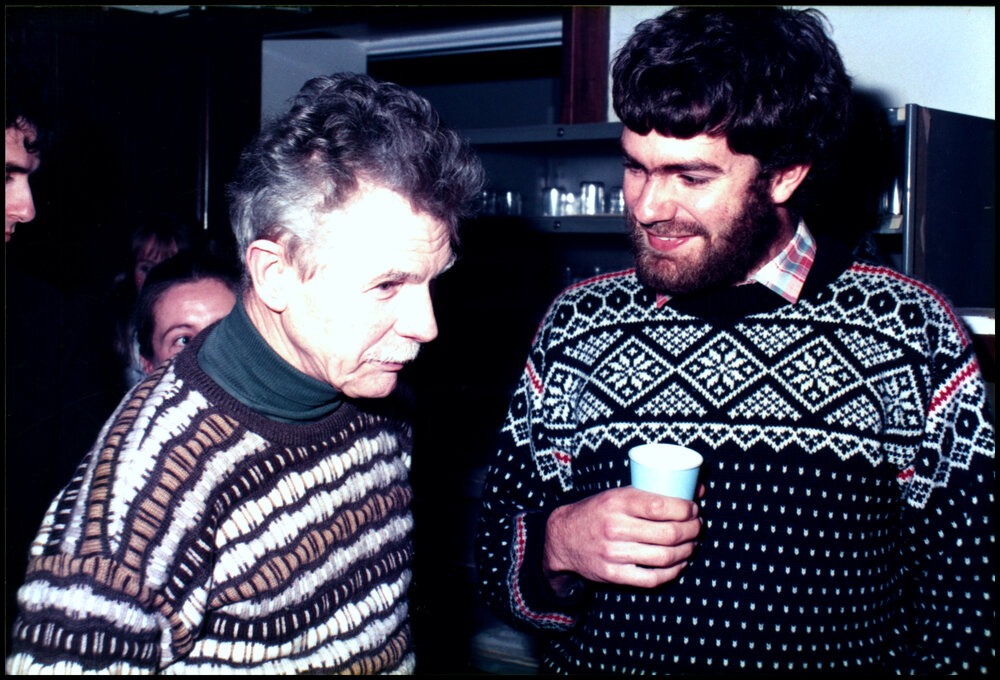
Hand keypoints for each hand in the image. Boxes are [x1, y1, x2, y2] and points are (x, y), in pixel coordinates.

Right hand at [543, 486, 702, 592]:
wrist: (563, 538)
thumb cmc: (598, 512)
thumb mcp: (618, 494)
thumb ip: (652, 492)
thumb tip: (697, 489)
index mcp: (617, 502)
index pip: (660, 506)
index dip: (686, 509)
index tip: (694, 509)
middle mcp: (615, 527)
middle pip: (669, 533)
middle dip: (693, 530)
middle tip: (697, 527)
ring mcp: (614, 553)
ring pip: (665, 557)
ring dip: (687, 551)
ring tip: (692, 544)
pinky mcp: (614, 574)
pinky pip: (652, 578)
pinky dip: (673, 572)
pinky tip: (679, 563)